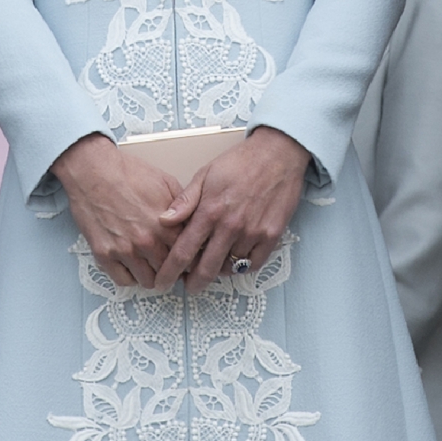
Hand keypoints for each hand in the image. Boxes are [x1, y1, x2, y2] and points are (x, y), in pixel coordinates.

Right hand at [52, 132, 180, 288]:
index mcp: (166, 226)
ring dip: (152, 276)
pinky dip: (129, 277)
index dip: (189, 257)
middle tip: (170, 266)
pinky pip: (122, 280)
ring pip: (148, 281)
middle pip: (169, 272)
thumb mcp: (166, 183)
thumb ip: (182, 207)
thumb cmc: (127, 173)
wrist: (93, 170)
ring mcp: (124, 250)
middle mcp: (147, 242)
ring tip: (151, 267)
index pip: (188, 255)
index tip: (187, 258)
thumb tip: (193, 222)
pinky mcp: (104, 254)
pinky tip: (131, 267)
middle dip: (172, 270)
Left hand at [154, 125, 311, 294]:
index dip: (170, 271)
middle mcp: (230, 226)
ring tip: (212, 267)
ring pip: (230, 267)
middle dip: (193, 283)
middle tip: (187, 287)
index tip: (163, 282)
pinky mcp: (272, 235)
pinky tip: (235, 261)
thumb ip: (185, 201)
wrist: (278, 153)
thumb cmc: (240, 161)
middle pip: (206, 268)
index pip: (184, 251)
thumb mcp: (205, 174)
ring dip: (218, 271)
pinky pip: (254, 263)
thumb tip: (163, 220)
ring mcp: (253, 232)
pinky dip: (242, 267)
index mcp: (210, 211)